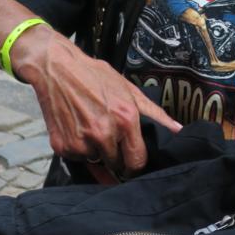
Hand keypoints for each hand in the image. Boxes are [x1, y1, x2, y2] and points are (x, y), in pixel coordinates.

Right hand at [18, 30, 180, 177]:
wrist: (57, 69)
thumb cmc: (94, 76)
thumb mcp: (128, 89)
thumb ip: (154, 112)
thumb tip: (177, 129)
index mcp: (125, 120)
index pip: (137, 161)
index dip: (137, 163)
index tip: (133, 160)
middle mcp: (104, 134)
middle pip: (117, 165)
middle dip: (117, 155)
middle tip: (110, 135)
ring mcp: (82, 143)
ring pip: (97, 162)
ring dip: (97, 151)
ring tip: (92, 127)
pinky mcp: (63, 147)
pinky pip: (78, 158)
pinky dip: (80, 149)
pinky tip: (78, 128)